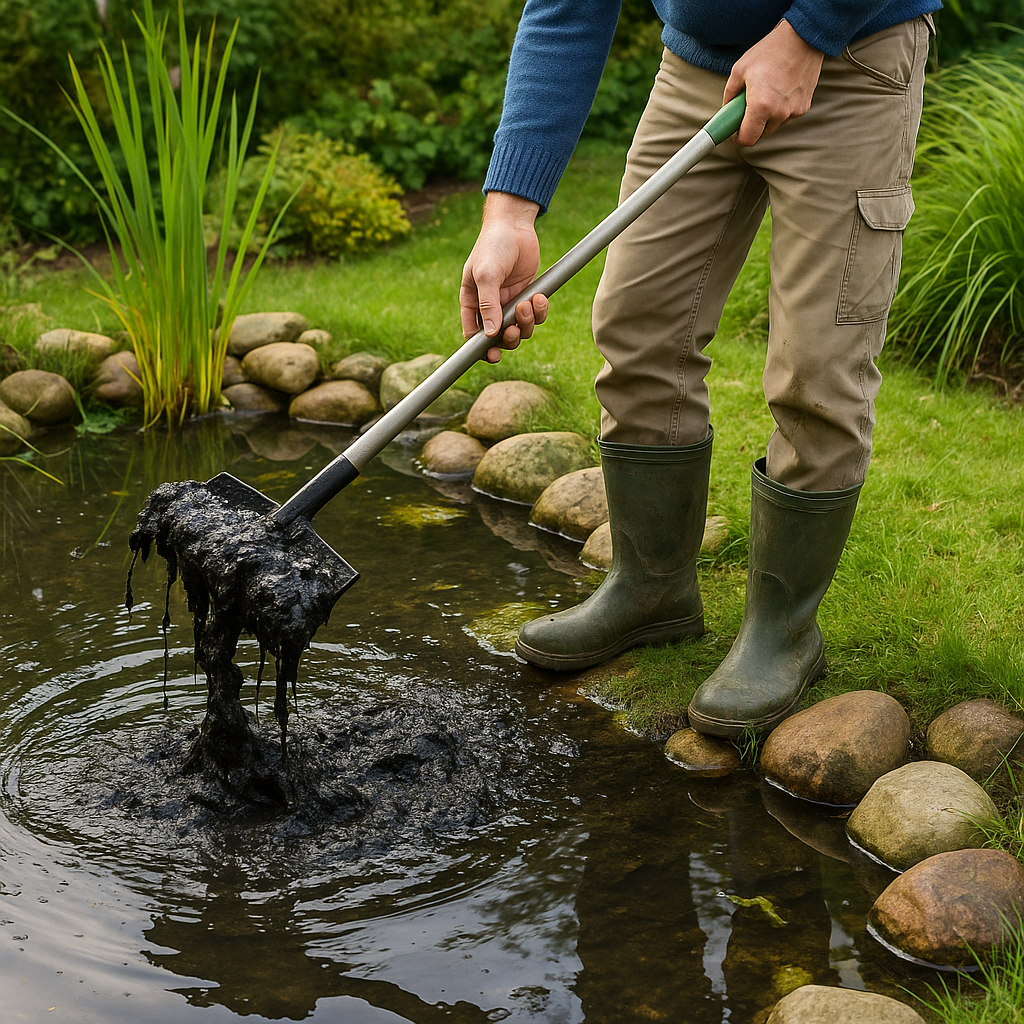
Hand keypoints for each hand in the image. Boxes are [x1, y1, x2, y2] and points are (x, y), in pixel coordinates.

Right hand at [460, 192, 548, 362]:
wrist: (515, 225)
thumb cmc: (493, 246)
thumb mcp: (486, 275)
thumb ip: (487, 305)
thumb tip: (488, 334)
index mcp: (472, 302)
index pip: (473, 334)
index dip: (482, 349)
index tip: (494, 355)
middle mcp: (490, 306)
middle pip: (499, 338)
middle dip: (509, 338)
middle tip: (514, 328)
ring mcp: (510, 302)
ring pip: (520, 330)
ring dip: (526, 323)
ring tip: (528, 303)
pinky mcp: (528, 296)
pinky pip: (535, 316)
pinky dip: (540, 312)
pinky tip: (539, 297)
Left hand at [725, 19, 823, 146]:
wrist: (803, 37)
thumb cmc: (771, 50)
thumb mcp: (740, 69)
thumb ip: (730, 94)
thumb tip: (726, 109)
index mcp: (761, 106)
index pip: (747, 139)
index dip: (739, 138)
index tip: (735, 132)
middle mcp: (779, 113)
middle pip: (760, 134)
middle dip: (752, 124)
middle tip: (749, 106)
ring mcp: (793, 111)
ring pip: (774, 125)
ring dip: (767, 116)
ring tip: (766, 92)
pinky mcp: (804, 106)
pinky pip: (787, 116)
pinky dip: (781, 108)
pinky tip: (780, 89)